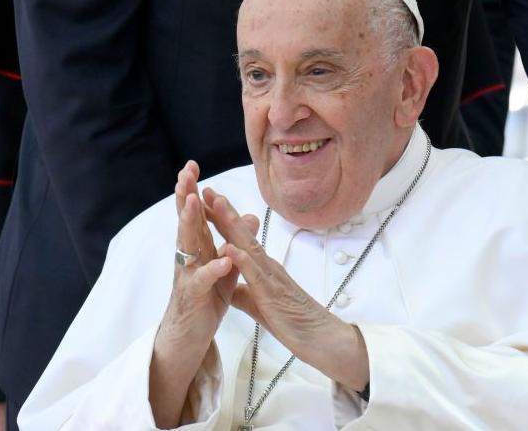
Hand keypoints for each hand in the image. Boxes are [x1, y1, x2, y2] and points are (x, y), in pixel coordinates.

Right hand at [149, 162, 255, 427]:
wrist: (190, 337)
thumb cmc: (206, 300)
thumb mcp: (226, 267)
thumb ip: (235, 242)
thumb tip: (250, 216)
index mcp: (197, 249)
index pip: (194, 214)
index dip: (193, 190)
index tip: (193, 165)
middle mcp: (188, 258)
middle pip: (185, 221)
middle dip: (184, 196)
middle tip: (185, 172)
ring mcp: (188, 276)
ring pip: (187, 245)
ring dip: (190, 223)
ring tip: (193, 202)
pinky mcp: (194, 298)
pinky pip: (202, 281)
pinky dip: (213, 270)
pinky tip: (222, 259)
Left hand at [204, 190, 368, 391]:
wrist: (320, 338)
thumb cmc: (292, 321)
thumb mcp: (260, 304)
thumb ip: (245, 293)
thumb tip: (231, 287)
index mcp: (263, 268)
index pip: (239, 239)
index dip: (223, 221)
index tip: (208, 202)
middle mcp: (267, 266)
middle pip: (243, 234)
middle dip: (224, 212)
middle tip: (209, 190)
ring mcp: (270, 277)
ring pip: (249, 246)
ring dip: (232, 225)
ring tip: (217, 205)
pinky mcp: (272, 294)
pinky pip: (256, 275)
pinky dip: (242, 261)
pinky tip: (230, 249)